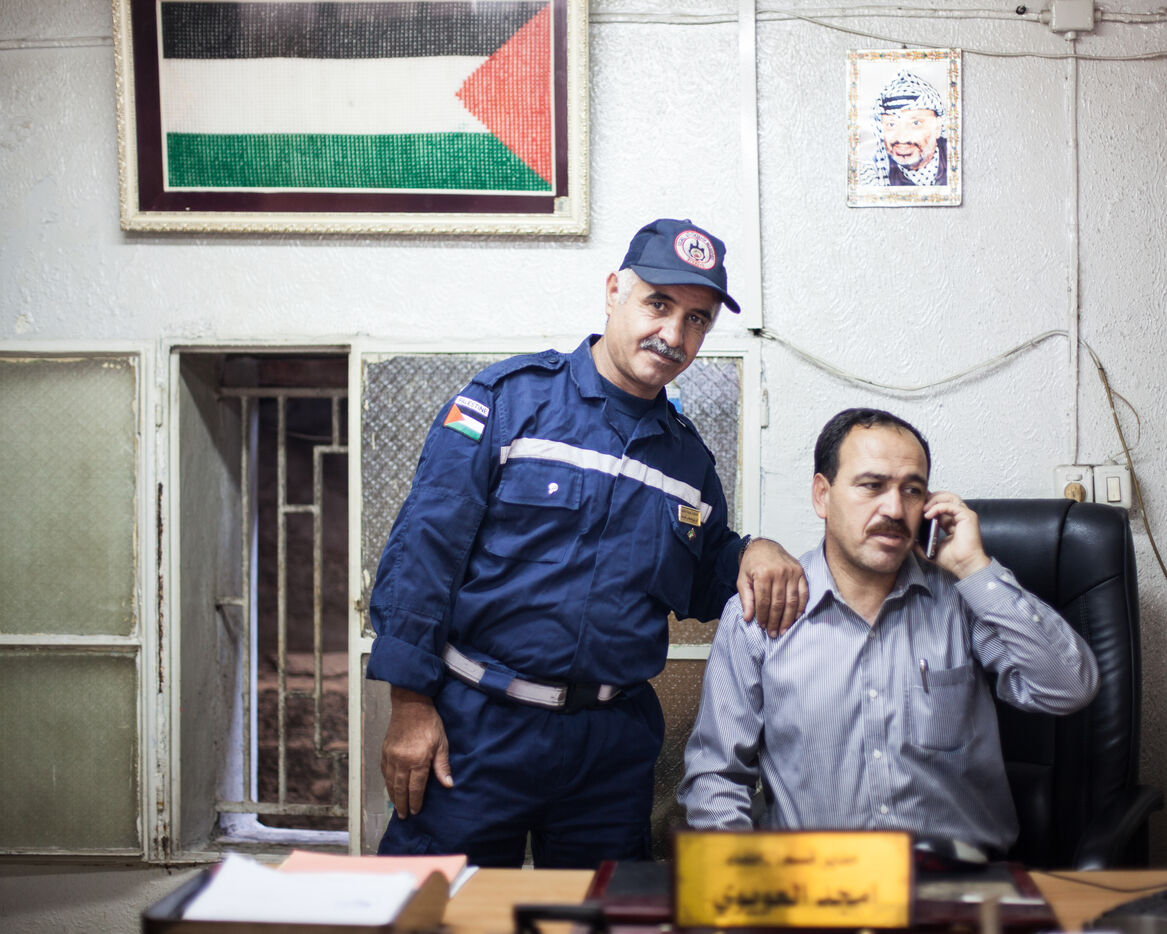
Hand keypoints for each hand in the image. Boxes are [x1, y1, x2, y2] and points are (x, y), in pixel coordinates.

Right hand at [381, 686, 452, 817]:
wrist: (411, 704)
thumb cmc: (429, 723)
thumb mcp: (441, 743)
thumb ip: (442, 765)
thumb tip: (448, 784)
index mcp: (418, 760)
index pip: (416, 787)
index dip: (416, 801)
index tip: (416, 811)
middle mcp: (402, 761)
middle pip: (400, 788)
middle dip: (402, 803)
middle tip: (403, 815)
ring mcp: (391, 756)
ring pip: (390, 782)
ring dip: (393, 796)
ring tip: (396, 806)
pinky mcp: (385, 750)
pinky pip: (384, 771)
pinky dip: (387, 782)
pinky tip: (390, 787)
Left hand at [737, 538, 808, 637]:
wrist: (764, 546)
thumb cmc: (752, 564)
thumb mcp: (742, 579)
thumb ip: (745, 599)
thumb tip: (748, 618)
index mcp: (763, 573)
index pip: (764, 601)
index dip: (763, 616)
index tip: (761, 626)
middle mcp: (779, 572)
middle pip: (779, 603)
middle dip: (775, 621)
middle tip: (773, 633)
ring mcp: (792, 572)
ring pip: (792, 601)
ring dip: (788, 618)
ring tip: (784, 630)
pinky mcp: (801, 572)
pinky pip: (803, 593)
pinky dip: (801, 607)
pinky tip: (796, 617)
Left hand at [916, 492, 990, 578]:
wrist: (965, 566)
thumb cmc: (954, 560)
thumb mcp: (932, 550)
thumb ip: (922, 545)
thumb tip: (911, 542)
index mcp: (952, 523)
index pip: (940, 506)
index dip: (929, 504)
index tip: (917, 504)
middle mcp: (959, 517)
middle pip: (946, 497)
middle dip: (931, 497)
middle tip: (919, 502)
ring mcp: (965, 515)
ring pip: (949, 497)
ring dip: (934, 500)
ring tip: (923, 508)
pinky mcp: (967, 516)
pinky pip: (950, 505)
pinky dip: (938, 507)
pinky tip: (928, 514)